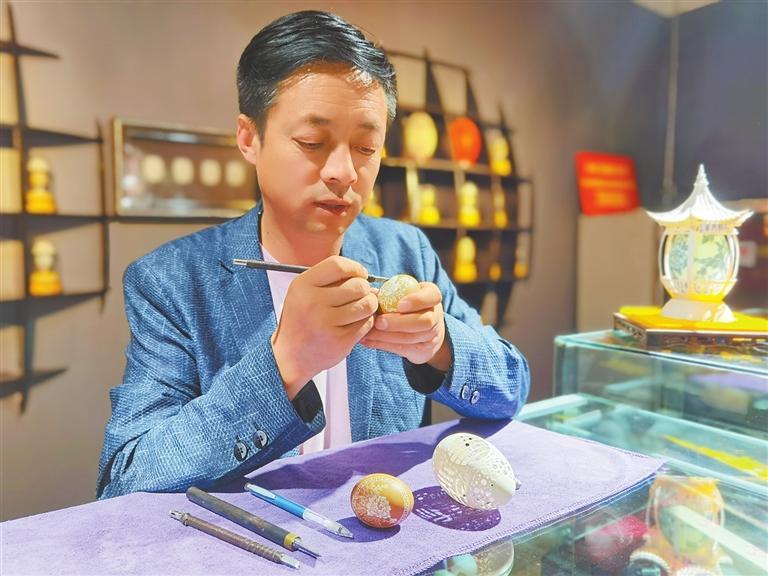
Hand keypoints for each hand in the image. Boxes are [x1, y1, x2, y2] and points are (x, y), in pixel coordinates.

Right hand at [271, 256, 377, 398]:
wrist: (291, 356)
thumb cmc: (302, 319)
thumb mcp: (304, 293)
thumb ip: (329, 280)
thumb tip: (365, 277)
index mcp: (302, 286)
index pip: (338, 265)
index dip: (355, 268)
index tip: (360, 275)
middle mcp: (313, 303)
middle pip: (357, 285)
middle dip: (365, 288)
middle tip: (361, 295)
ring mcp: (326, 324)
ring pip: (366, 305)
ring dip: (370, 304)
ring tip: (361, 307)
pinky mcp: (340, 341)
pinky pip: (366, 323)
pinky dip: (366, 321)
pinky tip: (356, 322)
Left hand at [361, 282, 451, 370]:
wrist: (425, 330)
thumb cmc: (409, 306)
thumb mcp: (404, 294)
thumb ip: (389, 293)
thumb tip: (370, 293)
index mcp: (432, 296)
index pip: (432, 296)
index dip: (417, 301)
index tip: (399, 305)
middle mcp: (436, 315)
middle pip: (424, 321)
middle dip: (399, 323)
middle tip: (379, 322)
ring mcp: (432, 335)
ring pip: (412, 338)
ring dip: (387, 336)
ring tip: (368, 333)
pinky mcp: (423, 350)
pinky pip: (402, 348)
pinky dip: (383, 345)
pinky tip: (368, 341)